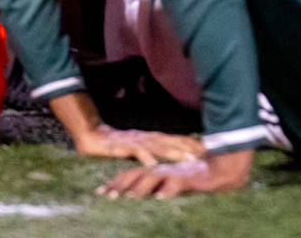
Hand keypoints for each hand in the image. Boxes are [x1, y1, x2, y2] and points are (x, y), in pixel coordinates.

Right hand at [75, 123, 203, 163]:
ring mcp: (136, 140)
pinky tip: (153, 164)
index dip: (190, 143)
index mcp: (152, 137)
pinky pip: (135, 151)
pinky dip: (145, 157)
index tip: (206, 148)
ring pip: (158, 145)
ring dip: (173, 151)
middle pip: (171, 141)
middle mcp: (147, 137)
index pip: (175, 139)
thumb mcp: (139, 147)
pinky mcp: (123, 145)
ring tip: (187, 158)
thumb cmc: (118, 144)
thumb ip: (153, 150)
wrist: (94, 136)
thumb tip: (169, 157)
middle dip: (187, 146)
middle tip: (203, 154)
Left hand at [97, 149, 252, 199]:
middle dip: (121, 185)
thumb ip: (157, 187)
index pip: (132, 174)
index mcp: (157, 171)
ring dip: (141, 188)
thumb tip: (143, 197)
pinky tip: (160, 197)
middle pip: (137, 175)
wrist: (220, 169)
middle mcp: (162, 170)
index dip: (115, 182)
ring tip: (129, 198)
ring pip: (154, 178)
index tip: (99, 191)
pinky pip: (176, 183)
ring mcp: (174, 173)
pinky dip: (168, 189)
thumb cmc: (195, 178)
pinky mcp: (188, 178)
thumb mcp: (171, 183)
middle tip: (106, 195)